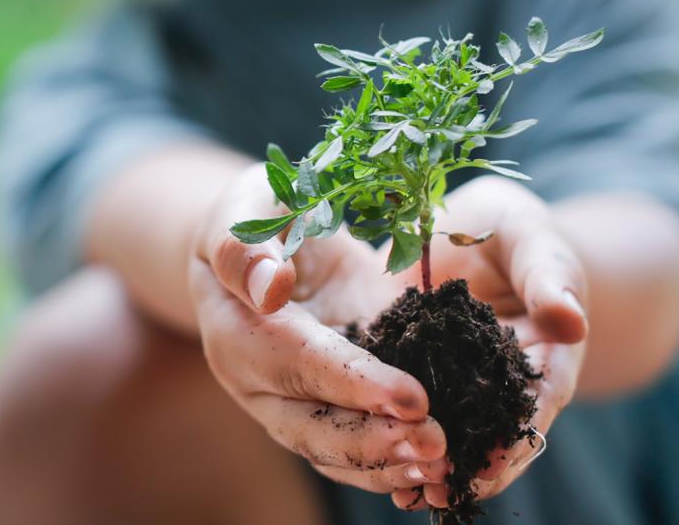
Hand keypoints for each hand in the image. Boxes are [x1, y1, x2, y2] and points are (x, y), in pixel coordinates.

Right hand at [189, 163, 450, 493]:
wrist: (260, 243)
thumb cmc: (252, 215)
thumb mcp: (243, 211)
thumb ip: (246, 247)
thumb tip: (269, 286)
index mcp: (235, 334)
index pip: (297, 364)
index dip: (353, 383)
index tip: (411, 397)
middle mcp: (261, 383)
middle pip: (312, 429)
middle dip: (375, 443)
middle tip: (436, 445)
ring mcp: (296, 401)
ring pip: (335, 452)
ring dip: (389, 464)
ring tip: (443, 466)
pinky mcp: (332, 404)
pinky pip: (358, 446)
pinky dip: (395, 461)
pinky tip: (440, 467)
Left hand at [388, 176, 589, 509]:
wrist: (465, 229)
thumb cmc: (512, 229)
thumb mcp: (532, 239)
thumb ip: (550, 276)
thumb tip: (572, 320)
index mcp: (544, 357)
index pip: (537, 406)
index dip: (516, 440)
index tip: (491, 466)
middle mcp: (501, 384)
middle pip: (493, 436)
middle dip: (468, 469)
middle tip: (438, 494)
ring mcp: (456, 385)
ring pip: (448, 433)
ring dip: (427, 464)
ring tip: (403, 491)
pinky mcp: (411, 374)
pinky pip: (404, 411)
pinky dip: (391, 435)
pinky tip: (367, 456)